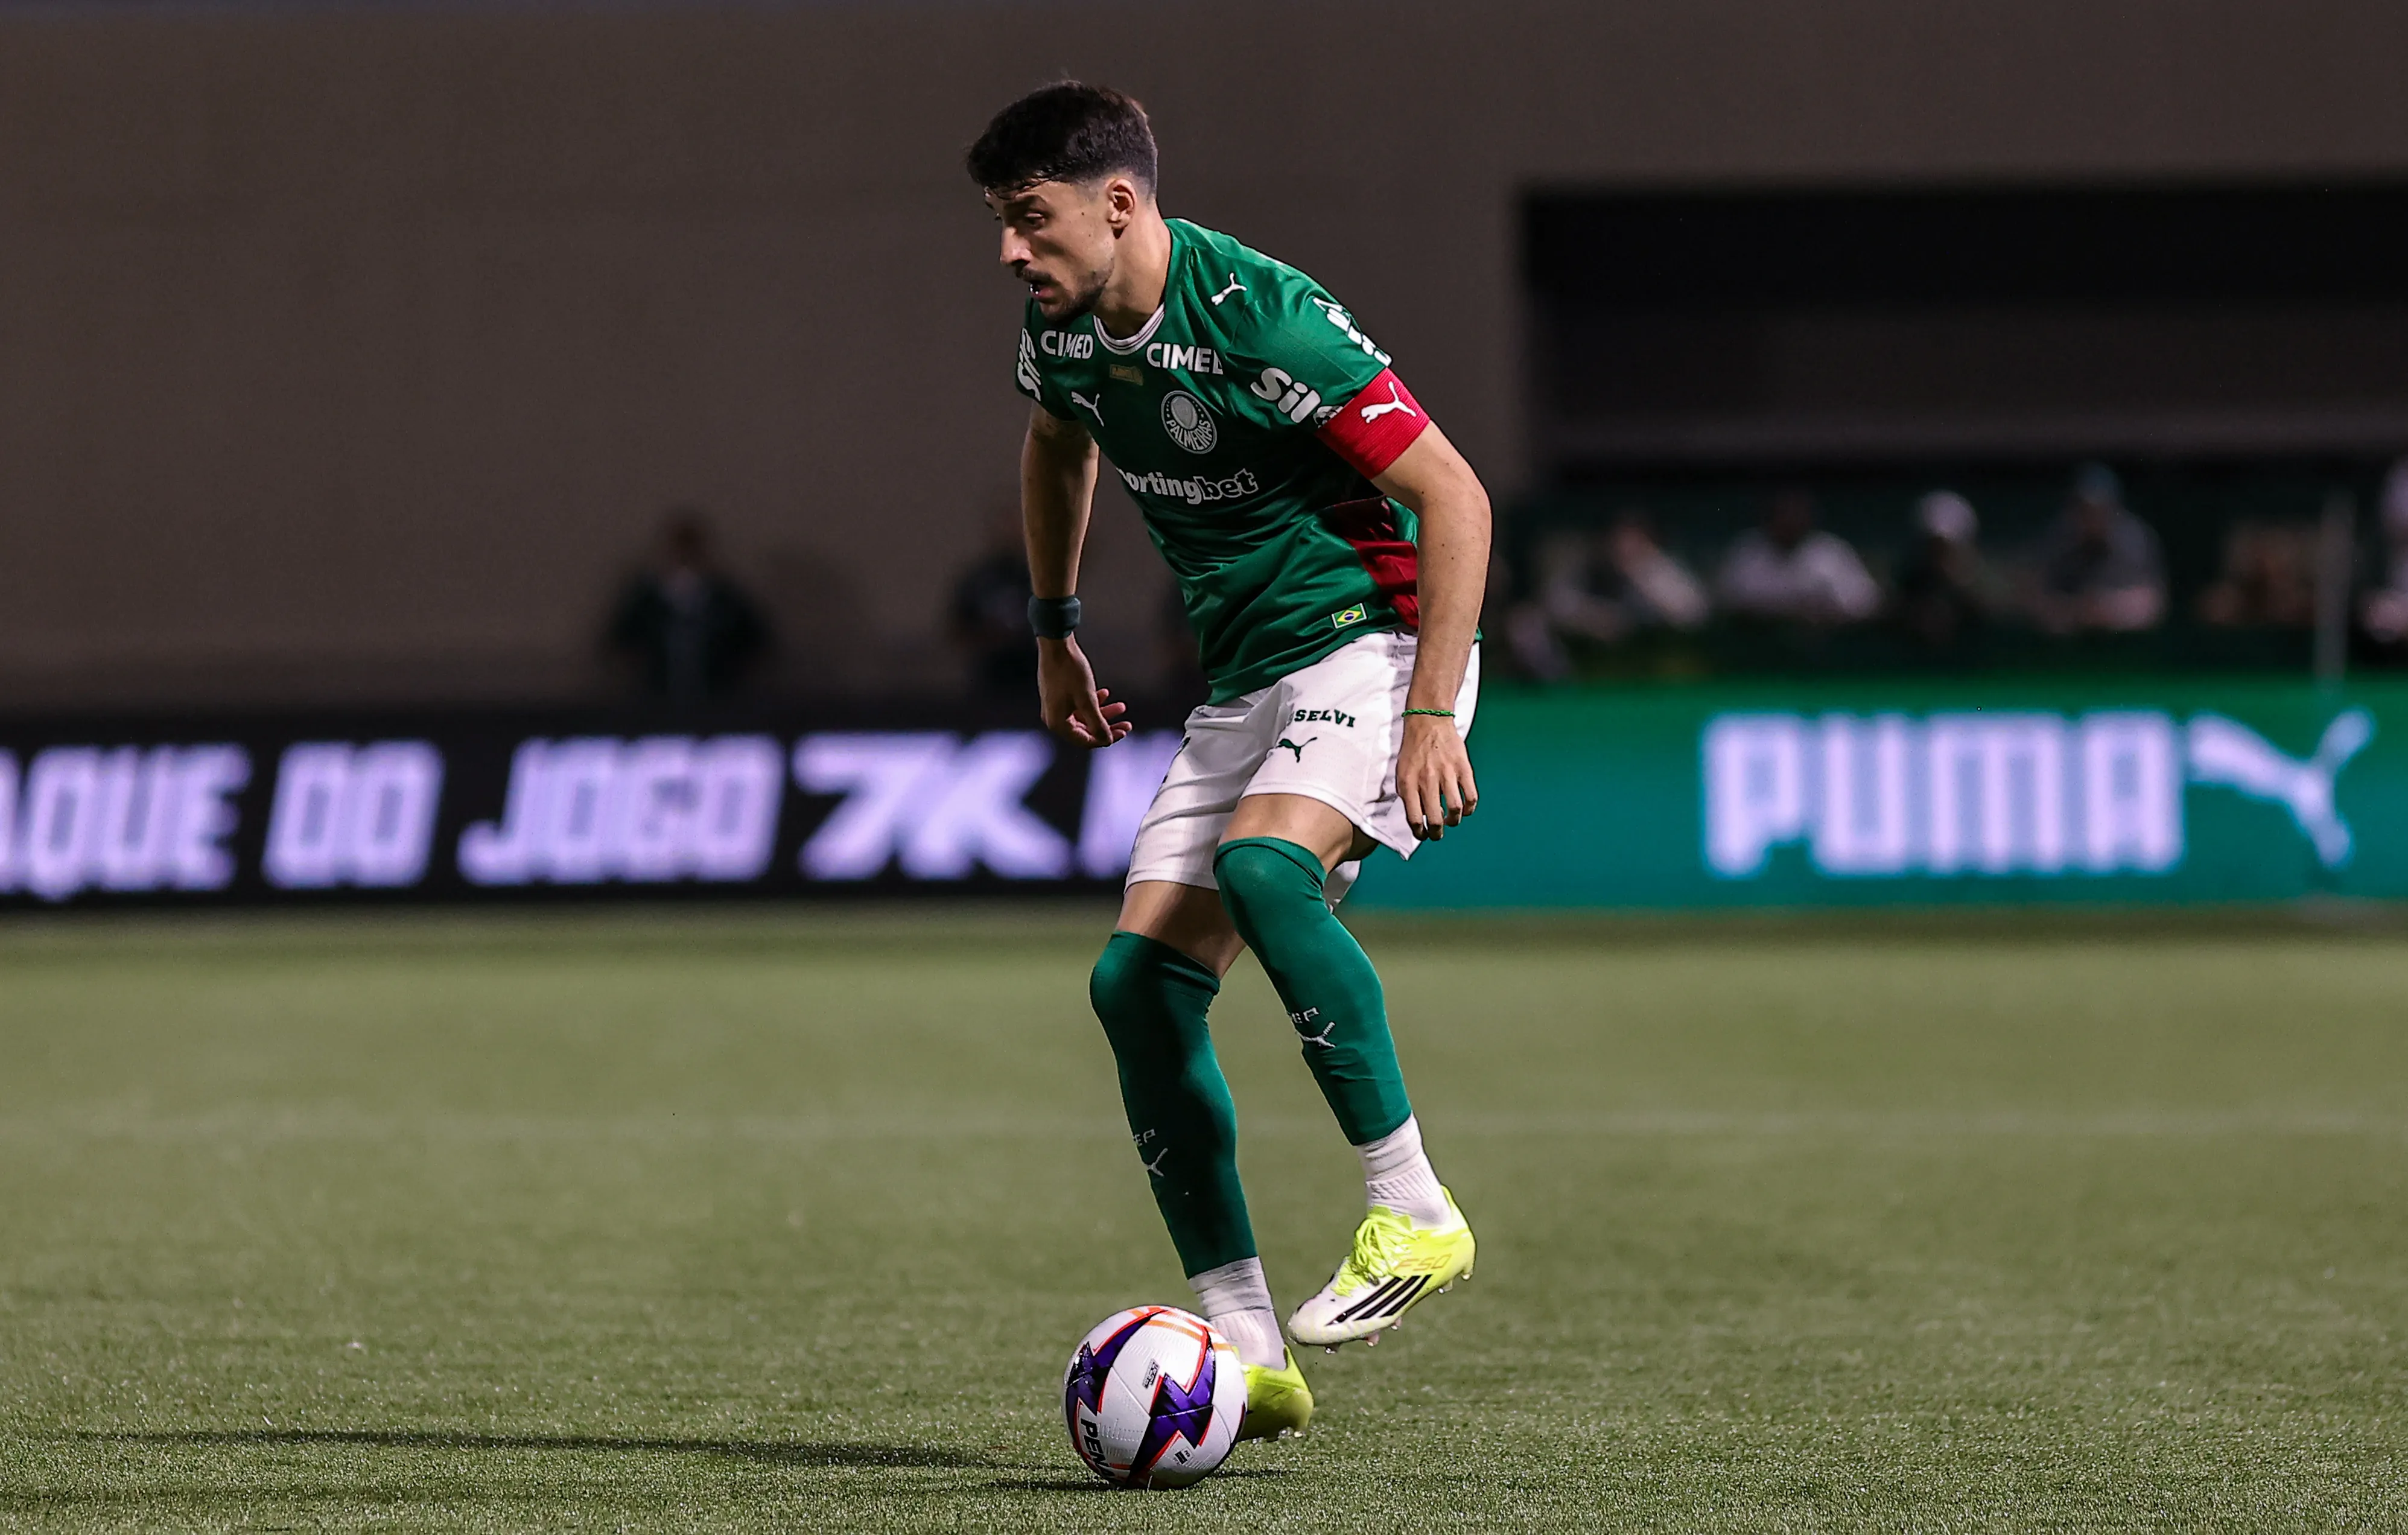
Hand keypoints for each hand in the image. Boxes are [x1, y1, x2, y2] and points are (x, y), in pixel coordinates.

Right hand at [1037, 636, 1131, 748]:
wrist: (1055, 644)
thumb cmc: (1070, 672)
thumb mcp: (1087, 700)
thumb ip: (1098, 723)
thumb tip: (1108, 741)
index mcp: (1057, 723)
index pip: (1085, 740)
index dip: (1106, 738)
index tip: (1124, 731)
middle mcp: (1053, 717)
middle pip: (1086, 729)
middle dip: (1107, 725)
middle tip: (1127, 723)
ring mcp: (1055, 705)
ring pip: (1084, 716)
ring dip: (1103, 712)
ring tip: (1121, 706)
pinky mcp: (1058, 694)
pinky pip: (1077, 704)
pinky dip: (1092, 702)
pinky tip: (1105, 693)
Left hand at [1396, 711, 1476, 838]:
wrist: (1428, 722)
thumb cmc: (1413, 750)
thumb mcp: (1401, 772)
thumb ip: (1407, 795)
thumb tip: (1418, 817)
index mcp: (1408, 783)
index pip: (1414, 818)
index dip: (1419, 833)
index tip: (1422, 835)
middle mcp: (1427, 780)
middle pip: (1435, 819)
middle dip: (1437, 833)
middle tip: (1437, 834)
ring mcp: (1447, 774)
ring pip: (1455, 810)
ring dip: (1454, 821)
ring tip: (1451, 821)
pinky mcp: (1463, 768)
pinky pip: (1471, 796)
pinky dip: (1469, 808)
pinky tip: (1465, 810)